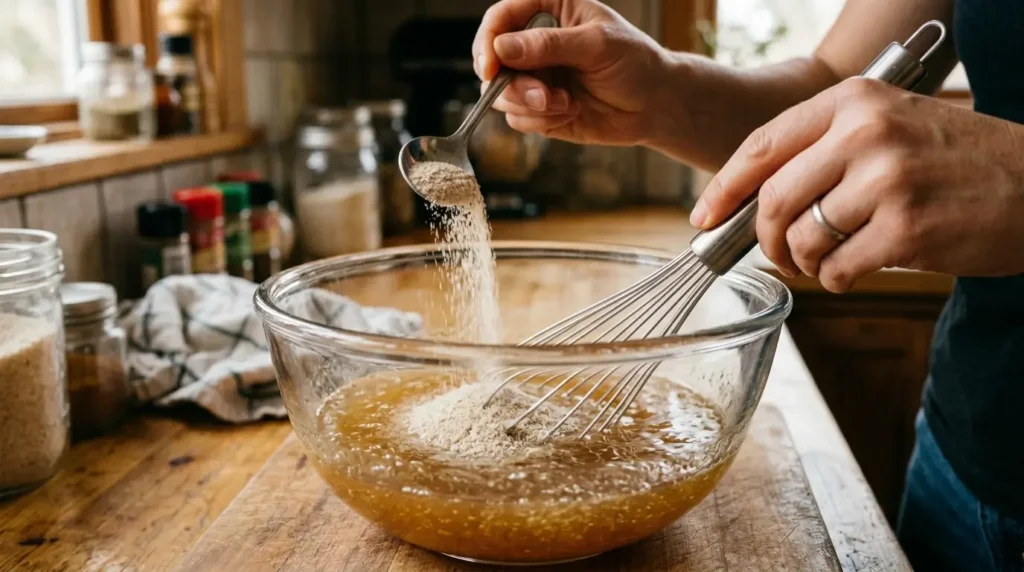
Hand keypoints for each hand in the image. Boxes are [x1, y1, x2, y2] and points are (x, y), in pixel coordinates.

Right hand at [472, 0, 671, 146]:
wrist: (654, 105)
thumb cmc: (634, 62)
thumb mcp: (596, 45)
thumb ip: (548, 45)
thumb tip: (501, 48)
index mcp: (548, 11)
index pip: (500, 18)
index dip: (488, 40)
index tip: (491, 67)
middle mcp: (534, 43)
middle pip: (491, 60)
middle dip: (512, 83)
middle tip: (542, 95)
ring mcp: (534, 77)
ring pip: (500, 93)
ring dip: (529, 104)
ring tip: (566, 104)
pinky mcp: (537, 108)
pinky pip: (517, 118)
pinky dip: (540, 120)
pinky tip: (571, 112)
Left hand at [690, 77, 1023, 291]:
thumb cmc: (955, 161)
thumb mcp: (889, 127)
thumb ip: (823, 152)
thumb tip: (751, 202)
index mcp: (853, 101)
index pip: (762, 145)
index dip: (724, 188)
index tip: (703, 219)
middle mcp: (866, 133)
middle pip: (773, 201)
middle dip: (765, 240)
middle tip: (780, 255)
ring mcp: (888, 180)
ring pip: (802, 239)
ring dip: (805, 263)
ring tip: (829, 260)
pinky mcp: (908, 229)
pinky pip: (837, 270)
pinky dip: (836, 281)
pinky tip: (855, 272)